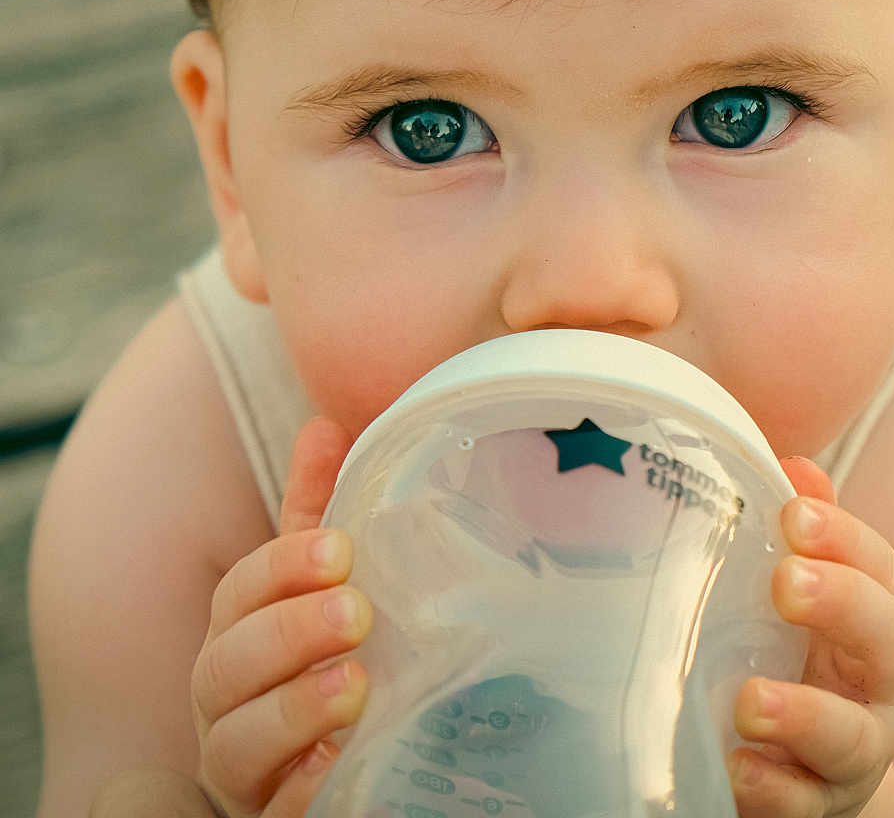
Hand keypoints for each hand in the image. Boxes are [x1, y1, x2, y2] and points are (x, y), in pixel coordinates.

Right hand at [190, 417, 370, 816]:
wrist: (329, 754)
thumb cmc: (323, 652)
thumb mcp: (323, 582)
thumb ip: (318, 511)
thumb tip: (324, 426)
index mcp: (237, 634)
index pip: (238, 595)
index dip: (280, 570)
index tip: (339, 548)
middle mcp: (226, 700)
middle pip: (227, 666)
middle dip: (287, 633)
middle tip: (357, 611)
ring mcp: (243, 766)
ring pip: (234, 744)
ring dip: (292, 708)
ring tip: (355, 685)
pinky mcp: (270, 815)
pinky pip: (270, 812)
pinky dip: (298, 788)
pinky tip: (335, 762)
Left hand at [730, 457, 893, 816]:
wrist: (796, 766)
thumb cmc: (794, 654)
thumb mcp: (801, 592)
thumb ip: (802, 530)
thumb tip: (792, 464)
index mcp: (873, 619)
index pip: (880, 571)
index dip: (845, 538)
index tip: (794, 513)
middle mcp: (877, 685)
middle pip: (889, 643)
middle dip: (843, 606)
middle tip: (785, 583)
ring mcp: (851, 753)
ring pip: (851, 738)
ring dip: (803, 715)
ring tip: (749, 701)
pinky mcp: (814, 806)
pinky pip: (803, 805)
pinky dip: (774, 788)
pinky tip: (737, 766)